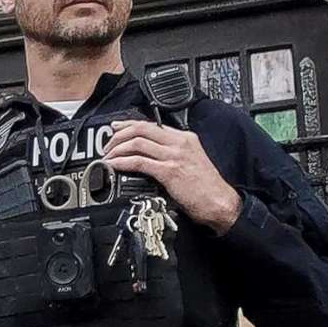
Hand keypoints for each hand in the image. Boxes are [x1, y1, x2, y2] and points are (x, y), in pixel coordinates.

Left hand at [103, 122, 241, 231]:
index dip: (129, 125)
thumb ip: (172, 153)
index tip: (116, 127)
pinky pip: (139, 162)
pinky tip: (114, 166)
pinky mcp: (169, 172)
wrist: (219, 201)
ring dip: (117, 149)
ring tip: (108, 157)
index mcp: (185, 138)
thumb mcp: (191, 161)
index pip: (151, 125)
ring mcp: (174, 156)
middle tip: (107, 146)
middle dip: (119, 135)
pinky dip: (122, 162)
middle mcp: (179, 143)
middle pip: (141, 129)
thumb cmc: (206, 186)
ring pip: (137, 143)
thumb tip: (149, 153)